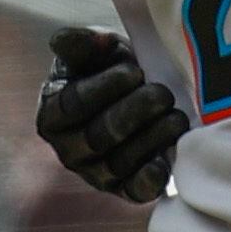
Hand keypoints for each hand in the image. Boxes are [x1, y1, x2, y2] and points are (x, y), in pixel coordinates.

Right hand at [36, 27, 185, 204]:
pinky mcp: (125, 189)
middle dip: (133, 113)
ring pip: (120, 162)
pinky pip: (134, 191)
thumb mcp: (99, 50)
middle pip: (98, 136)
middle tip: (162, 94)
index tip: (133, 72)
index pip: (73, 105)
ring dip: (151, 139)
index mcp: (53, 115)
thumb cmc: (115, 68)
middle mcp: (70, 150)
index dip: (103, 89)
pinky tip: (164, 164)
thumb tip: (60, 40)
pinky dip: (149, 180)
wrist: (147, 93)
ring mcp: (97, 174)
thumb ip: (81, 44)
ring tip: (176, 117)